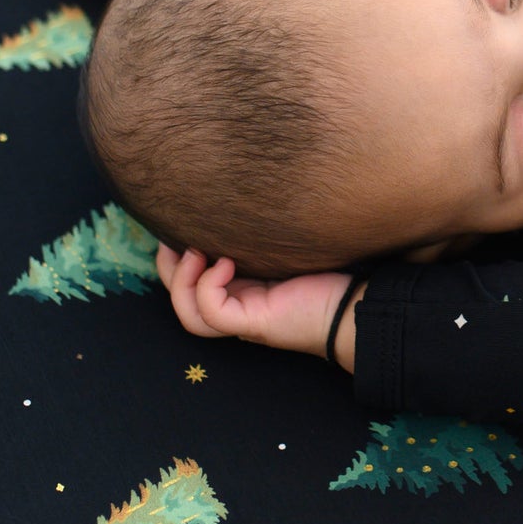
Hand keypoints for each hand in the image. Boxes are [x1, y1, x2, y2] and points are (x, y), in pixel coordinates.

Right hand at [155, 244, 355, 362]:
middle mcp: (237, 309)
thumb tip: (243, 199)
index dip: (174, 263)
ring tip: (195, 252)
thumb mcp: (283, 249)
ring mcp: (243, 320)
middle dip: (168, 271)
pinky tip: (226, 263)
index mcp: (240, 293)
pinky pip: (213, 314)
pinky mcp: (254, 324)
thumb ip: (259, 237)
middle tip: (170, 240)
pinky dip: (208, 288)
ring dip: (181, 282)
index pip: (191, 287)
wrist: (354, 303)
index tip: (175, 232)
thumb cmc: (326, 272)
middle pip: (182, 303)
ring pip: (190, 316)